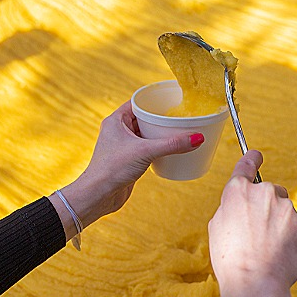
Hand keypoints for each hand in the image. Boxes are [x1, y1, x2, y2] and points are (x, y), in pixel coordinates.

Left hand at [52, 100, 204, 237]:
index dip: (154, 101)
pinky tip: (169, 151)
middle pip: (144, 119)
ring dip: (160, 134)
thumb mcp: (145, 152)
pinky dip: (157, 148)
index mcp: (116, 121)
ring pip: (145, 135)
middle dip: (161, 119)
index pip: (137, 103)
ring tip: (178, 132)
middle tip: (179, 117)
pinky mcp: (128, 160)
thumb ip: (172, 145)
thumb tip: (197, 138)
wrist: (98, 196)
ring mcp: (123, 146)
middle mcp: (118, 131)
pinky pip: (146, 149)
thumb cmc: (111, 169)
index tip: (171, 101)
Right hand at [208, 150, 296, 296]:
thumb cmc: (230, 259)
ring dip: (276, 221)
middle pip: (267, 191)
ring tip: (264, 246)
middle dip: (264, 206)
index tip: (256, 155)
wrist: (255, 283)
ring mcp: (284, 206)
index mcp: (237, 191)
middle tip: (254, 231)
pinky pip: (292, 224)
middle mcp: (262, 192)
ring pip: (281, 208)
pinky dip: (286, 235)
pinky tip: (276, 252)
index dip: (251, 159)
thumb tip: (244, 206)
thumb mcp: (217, 227)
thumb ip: (231, 207)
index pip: (246, 165)